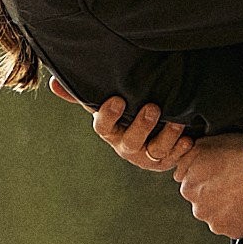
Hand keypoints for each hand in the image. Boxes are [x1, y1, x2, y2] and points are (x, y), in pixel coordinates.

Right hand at [53, 85, 188, 173]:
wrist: (152, 134)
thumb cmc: (125, 114)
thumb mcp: (106, 103)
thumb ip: (82, 94)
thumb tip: (53, 83)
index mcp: (110, 131)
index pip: (103, 126)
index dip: (109, 115)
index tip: (117, 99)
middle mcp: (127, 146)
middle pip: (131, 142)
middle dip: (142, 126)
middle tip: (153, 108)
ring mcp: (147, 156)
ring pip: (156, 151)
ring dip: (167, 137)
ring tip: (178, 122)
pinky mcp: (167, 160)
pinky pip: (175, 158)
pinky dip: (182, 150)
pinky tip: (189, 139)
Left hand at [171, 131, 242, 239]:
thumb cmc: (239, 152)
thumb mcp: (204, 144)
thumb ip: (186, 160)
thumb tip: (179, 171)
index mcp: (188, 188)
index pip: (194, 189)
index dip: (209, 181)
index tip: (221, 176)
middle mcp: (197, 209)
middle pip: (205, 205)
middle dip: (216, 197)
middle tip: (233, 185)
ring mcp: (215, 222)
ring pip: (218, 217)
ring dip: (227, 209)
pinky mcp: (233, 232)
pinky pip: (235, 228)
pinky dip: (241, 220)